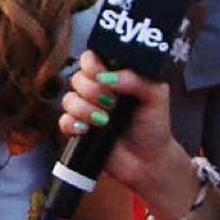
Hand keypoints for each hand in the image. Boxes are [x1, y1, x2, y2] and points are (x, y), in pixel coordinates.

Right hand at [59, 50, 173, 191]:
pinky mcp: (76, 129)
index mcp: (113, 77)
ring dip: (85, 109)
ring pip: (69, 98)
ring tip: (105, 121)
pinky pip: (63, 120)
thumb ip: (137, 79)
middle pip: (77, 77)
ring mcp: (85, 110)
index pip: (91, 58)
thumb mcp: (156, 97)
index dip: (92, 64)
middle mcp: (96, 90)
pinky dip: (73, 124)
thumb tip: (107, 77)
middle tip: (112, 102)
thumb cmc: (153, 126)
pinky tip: (88, 130)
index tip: (103, 75)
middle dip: (93, 90)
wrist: (148, 161)